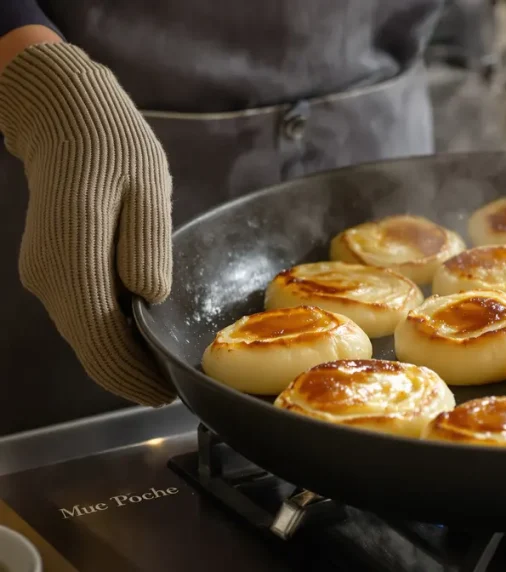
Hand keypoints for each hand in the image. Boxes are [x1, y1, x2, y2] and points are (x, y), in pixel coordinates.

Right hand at [0, 43, 174, 404]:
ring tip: (161, 372)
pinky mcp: (49, 270)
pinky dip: (108, 336)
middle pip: (89, 346)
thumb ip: (147, 243)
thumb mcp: (147, 186)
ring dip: (119, 358)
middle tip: (170, 392)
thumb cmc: (113, 146)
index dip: (134, 373)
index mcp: (74, 256)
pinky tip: (139, 339)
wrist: (62, 118)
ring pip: (83, 335)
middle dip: (128, 375)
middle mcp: (50, 276)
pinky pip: (81, 315)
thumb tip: (148, 296)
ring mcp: (44, 275)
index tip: (168, 393)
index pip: (101, 337)